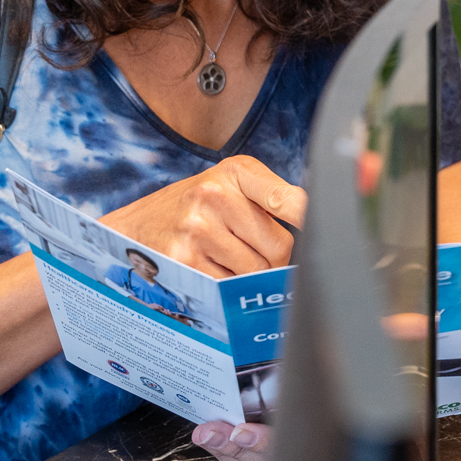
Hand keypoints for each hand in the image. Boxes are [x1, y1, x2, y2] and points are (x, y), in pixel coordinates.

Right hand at [101, 156, 305, 277]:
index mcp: (235, 172)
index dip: (309, 218)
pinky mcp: (184, 261)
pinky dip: (227, 288)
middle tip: (249, 249)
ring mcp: (197, 230)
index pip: (286, 199)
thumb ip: (272, 196)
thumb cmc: (194, 207)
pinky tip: (211, 271)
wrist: (134, 227)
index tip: (327, 229)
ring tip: (225, 258)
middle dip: (273, 258)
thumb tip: (319, 218)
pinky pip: (229, 287)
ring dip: (249, 275)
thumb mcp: (230, 184)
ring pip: (256, 271)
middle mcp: (215, 195)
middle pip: (279, 248)